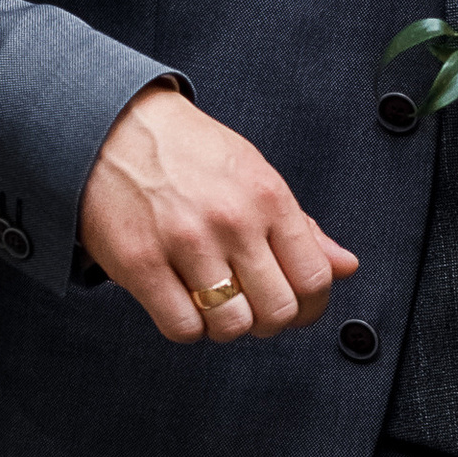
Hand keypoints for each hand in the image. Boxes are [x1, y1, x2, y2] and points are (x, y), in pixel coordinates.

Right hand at [78, 81, 359, 343]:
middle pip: (277, 311)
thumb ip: (302, 227)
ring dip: (226, 326)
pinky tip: (182, 302)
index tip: (296, 307)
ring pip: (231, 327)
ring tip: (214, 303)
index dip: (311, 306)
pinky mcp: (139, 263)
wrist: (111, 128)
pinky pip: (182, 328)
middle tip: (252, 306)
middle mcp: (232, 220)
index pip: (315, 278)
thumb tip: (346, 266)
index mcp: (267, 196)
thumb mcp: (254, 174)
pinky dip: (188, 328)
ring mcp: (185, 243)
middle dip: (269, 320)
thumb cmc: (188, 152)